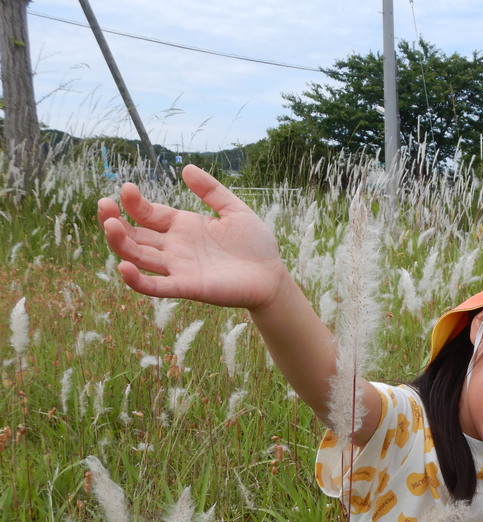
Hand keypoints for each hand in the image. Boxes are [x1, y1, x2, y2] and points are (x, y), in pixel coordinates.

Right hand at [98, 165, 287, 310]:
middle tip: (104, 205)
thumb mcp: (235, 210)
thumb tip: (186, 168)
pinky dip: (137, 281)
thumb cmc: (256, 245)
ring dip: (119, 244)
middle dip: (115, 221)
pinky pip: (155, 287)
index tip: (127, 188)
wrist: (272, 276)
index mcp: (183, 226)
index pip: (148, 214)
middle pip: (134, 235)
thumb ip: (212, 191)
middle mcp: (175, 247)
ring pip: (138, 257)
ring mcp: (178, 268)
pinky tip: (123, 268)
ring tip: (110, 226)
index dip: (134, 203)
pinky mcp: (187, 287)